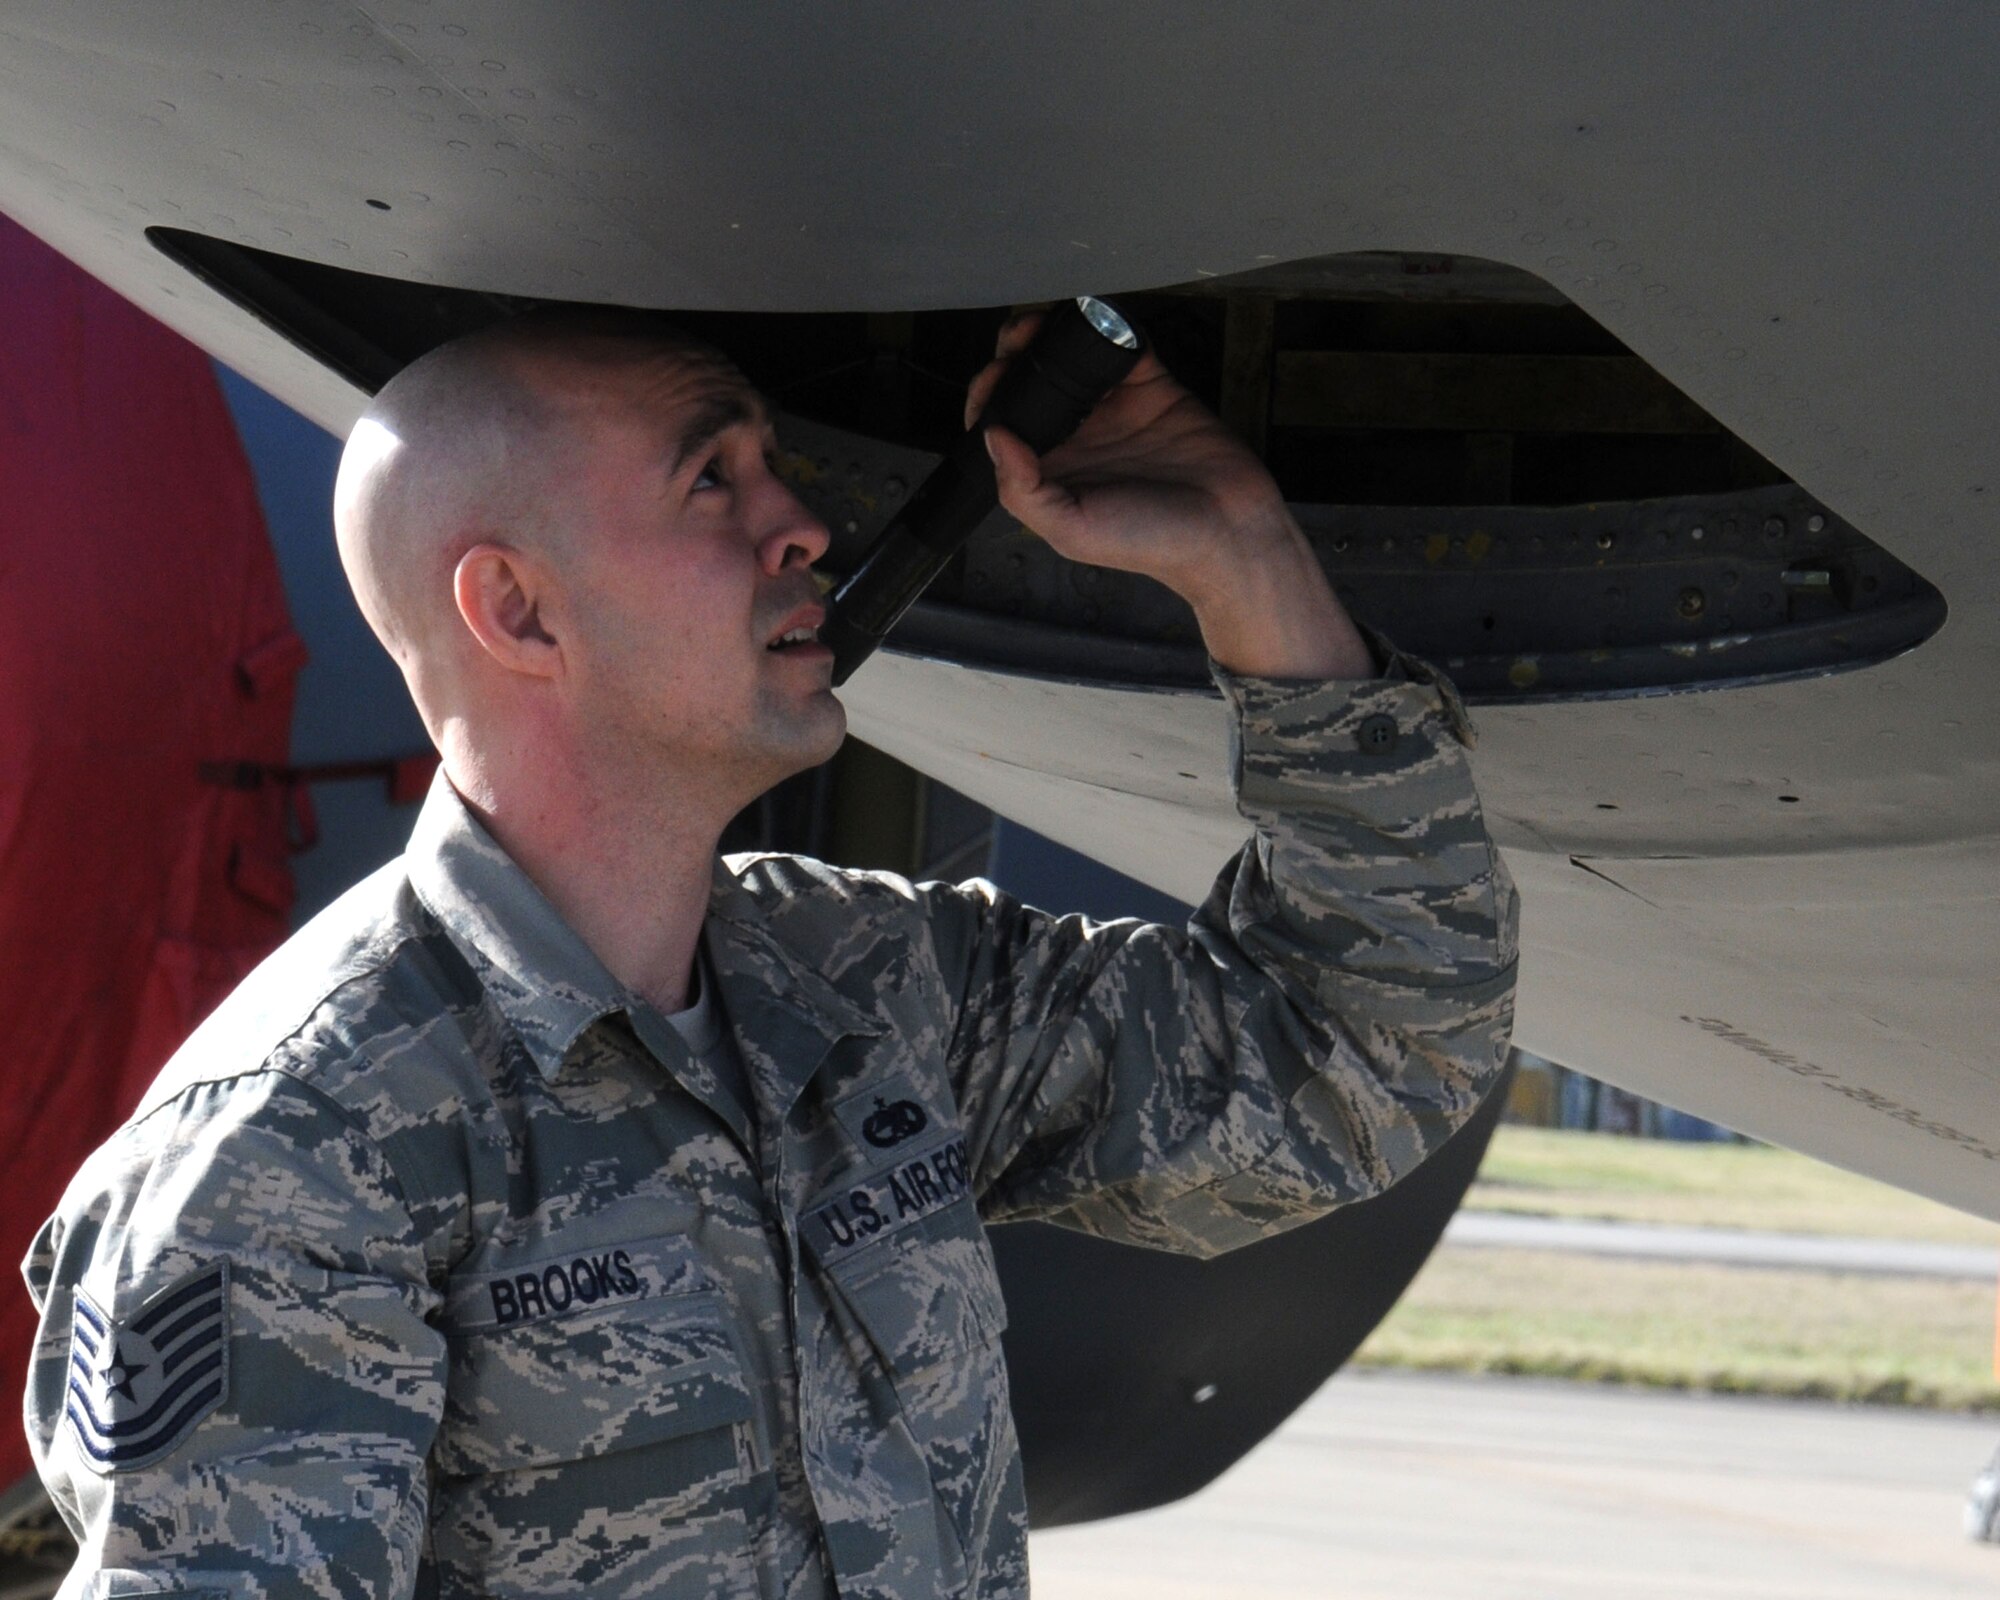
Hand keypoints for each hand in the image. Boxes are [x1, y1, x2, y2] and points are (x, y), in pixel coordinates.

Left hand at [965, 311, 1372, 679]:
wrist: (1229, 530)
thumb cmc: (1152, 542)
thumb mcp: (1072, 530)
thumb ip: (1023, 490)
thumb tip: (992, 435)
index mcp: (1050, 470)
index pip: (1002, 424)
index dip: (989, 397)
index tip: (994, 378)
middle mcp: (1077, 436)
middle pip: (1030, 383)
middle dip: (1014, 356)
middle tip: (1018, 340)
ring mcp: (1113, 407)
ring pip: (1069, 358)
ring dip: (1050, 336)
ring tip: (1042, 323)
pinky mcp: (1152, 385)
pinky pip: (1122, 344)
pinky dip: (1107, 326)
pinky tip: (1094, 320)